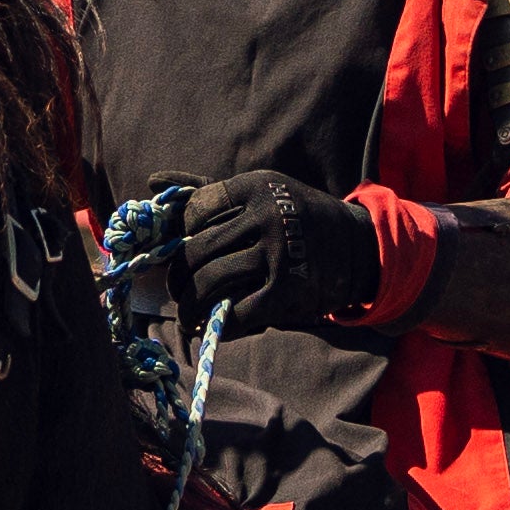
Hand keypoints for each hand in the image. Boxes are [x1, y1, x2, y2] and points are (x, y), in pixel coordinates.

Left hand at [167, 171, 372, 326]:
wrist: (358, 247)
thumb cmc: (295, 216)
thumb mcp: (259, 192)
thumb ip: (206, 189)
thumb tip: (151, 181)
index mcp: (256, 187)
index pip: (195, 211)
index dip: (182, 236)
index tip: (183, 251)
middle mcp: (267, 216)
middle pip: (197, 251)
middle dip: (179, 278)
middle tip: (176, 293)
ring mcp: (279, 253)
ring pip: (211, 282)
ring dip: (190, 306)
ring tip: (187, 315)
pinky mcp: (289, 290)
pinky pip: (237, 313)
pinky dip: (219, 326)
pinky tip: (213, 327)